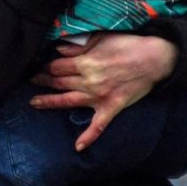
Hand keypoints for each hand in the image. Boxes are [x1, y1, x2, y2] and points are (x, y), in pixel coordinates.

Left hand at [29, 32, 178, 150]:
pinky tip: (78, 147)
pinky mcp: (111, 108)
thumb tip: (59, 50)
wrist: (155, 58)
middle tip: (31, 80)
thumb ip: (78, 46)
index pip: (56, 66)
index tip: (38, 66)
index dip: (46, 66)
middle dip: (43, 81)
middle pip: (58, 82)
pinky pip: (98, 126)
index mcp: (85, 64)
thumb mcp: (102, 38)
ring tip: (34, 103)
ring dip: (49, 102)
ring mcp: (99, 97)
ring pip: (68, 101)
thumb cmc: (128, 45)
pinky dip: (89, 137)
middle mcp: (88, 82)